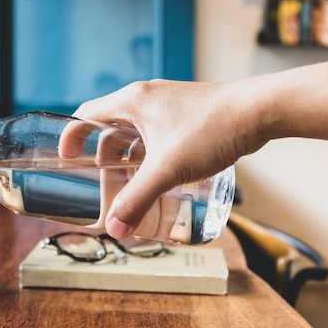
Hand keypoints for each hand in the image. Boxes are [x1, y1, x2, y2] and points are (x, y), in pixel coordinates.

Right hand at [69, 79, 262, 238]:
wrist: (261, 110)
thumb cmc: (211, 130)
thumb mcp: (167, 169)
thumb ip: (138, 200)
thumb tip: (116, 229)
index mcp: (131, 101)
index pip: (86, 114)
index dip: (71, 137)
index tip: (66, 159)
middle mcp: (145, 98)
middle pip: (110, 128)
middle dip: (104, 159)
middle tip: (107, 184)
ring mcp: (167, 104)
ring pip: (135, 133)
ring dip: (129, 159)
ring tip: (133, 185)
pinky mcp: (186, 113)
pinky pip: (156, 134)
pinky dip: (150, 155)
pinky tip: (162, 175)